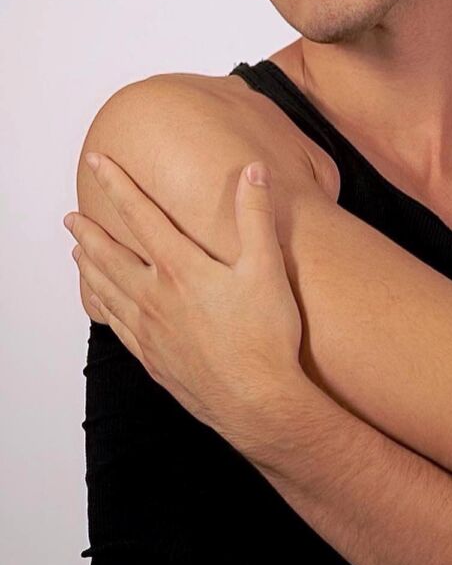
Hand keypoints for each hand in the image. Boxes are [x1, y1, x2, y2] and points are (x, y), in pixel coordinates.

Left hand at [63, 153, 305, 451]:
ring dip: (89, 268)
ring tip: (77, 253)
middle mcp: (156, 297)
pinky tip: (102, 305)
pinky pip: (118, 326)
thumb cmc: (265, 337)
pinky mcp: (154, 358)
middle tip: (71, 217)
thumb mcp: (267, 268)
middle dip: (90, 232)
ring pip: (107, 291)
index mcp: (181, 269)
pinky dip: (102, 307)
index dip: (117, 185)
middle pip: (111, 256)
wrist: (257, 401)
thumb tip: (252, 171)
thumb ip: (255, 216)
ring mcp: (151, 330)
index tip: (97, 162)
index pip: (141, 215)